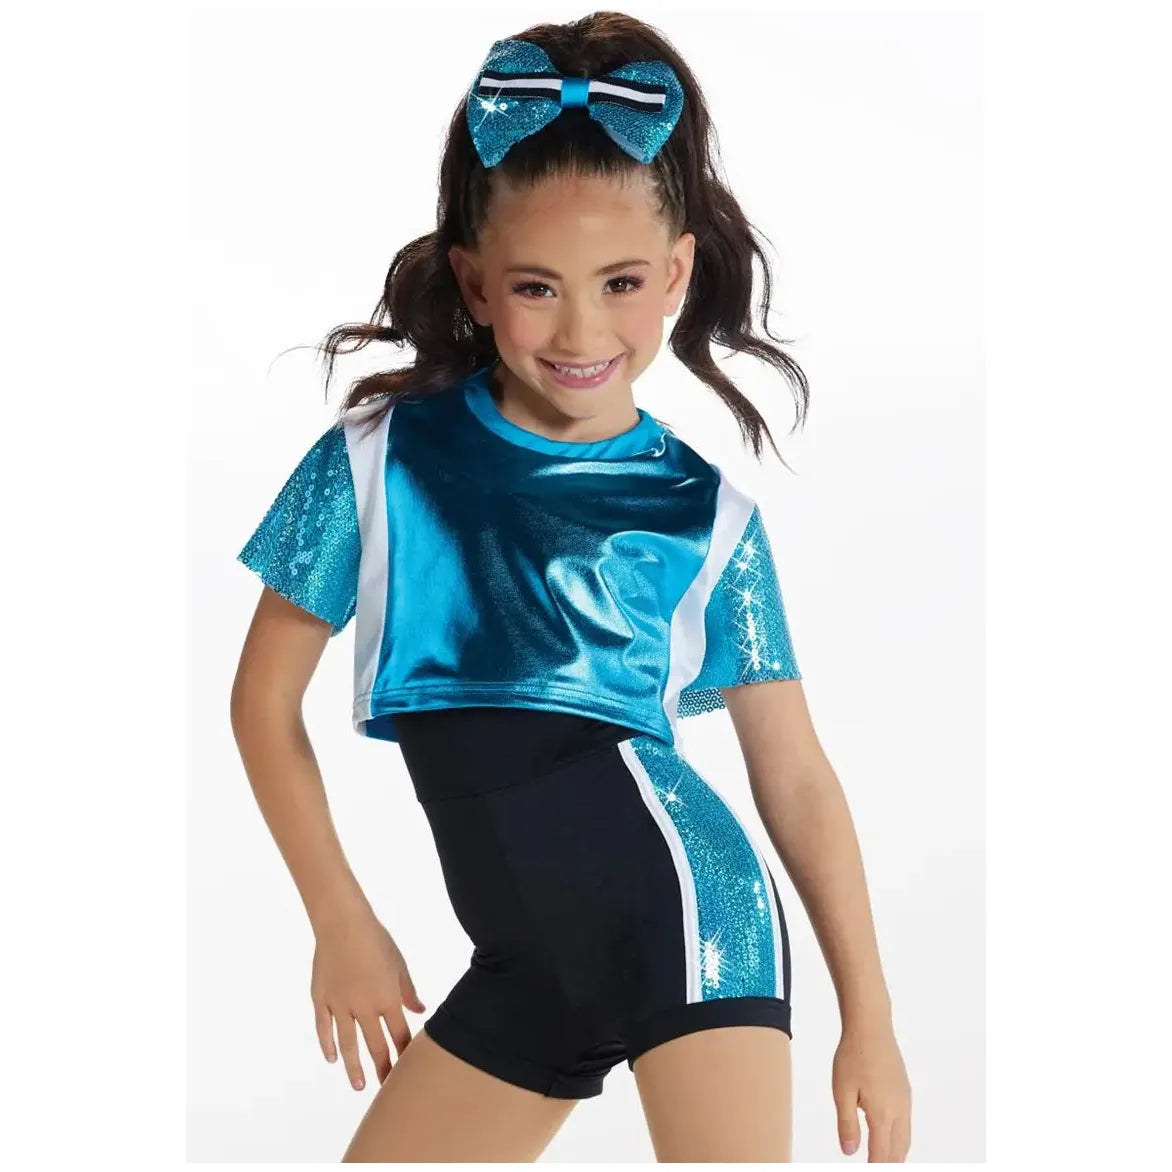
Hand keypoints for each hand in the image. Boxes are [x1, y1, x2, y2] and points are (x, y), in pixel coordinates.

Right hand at [310, 911, 426, 1090]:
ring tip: (359, 1085)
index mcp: (387, 998)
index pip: (398, 1034)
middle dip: (382, 1067)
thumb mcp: (398, 964)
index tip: (406, 1070)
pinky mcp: (321, 999)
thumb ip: (408, 991)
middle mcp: (364, 1007)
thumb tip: (420, 1011)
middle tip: (384, 1087)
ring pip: (348, 1044)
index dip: (403, 1053)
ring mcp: (340, 1005)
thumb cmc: (375, 940)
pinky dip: (328, 1044)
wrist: (343, 924)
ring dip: (354, 1066)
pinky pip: (324, 1028)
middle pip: (375, 1044)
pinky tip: (332, 1058)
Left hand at [832, 1018, 911, 1160]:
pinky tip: (890, 1135)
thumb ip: (847, 1124)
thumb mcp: (842, 1091)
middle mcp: (899, 1110)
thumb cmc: (853, 1055)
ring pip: (905, 1138)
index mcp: (882, 1114)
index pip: (881, 1154)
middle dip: (889, 1163)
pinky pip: (906, 1124)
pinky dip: (900, 1138)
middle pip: (897, 1150)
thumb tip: (850, 1152)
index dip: (875, 1168)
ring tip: (886, 1161)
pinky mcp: (905, 1091)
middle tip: (877, 1168)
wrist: (871, 1027)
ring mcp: (905, 1100)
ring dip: (896, 1153)